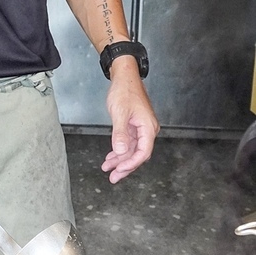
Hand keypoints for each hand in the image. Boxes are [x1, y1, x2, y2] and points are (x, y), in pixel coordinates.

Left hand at [101, 58, 159, 183]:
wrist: (124, 76)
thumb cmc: (124, 91)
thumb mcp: (120, 113)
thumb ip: (121, 134)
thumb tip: (122, 152)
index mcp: (148, 127)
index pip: (143, 152)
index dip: (131, 164)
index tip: (120, 171)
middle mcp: (147, 129)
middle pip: (138, 154)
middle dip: (125, 166)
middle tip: (113, 177)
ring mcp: (141, 128)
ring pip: (131, 150)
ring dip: (120, 160)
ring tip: (108, 169)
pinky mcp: (134, 126)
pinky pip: (128, 143)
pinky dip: (119, 150)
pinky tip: (110, 157)